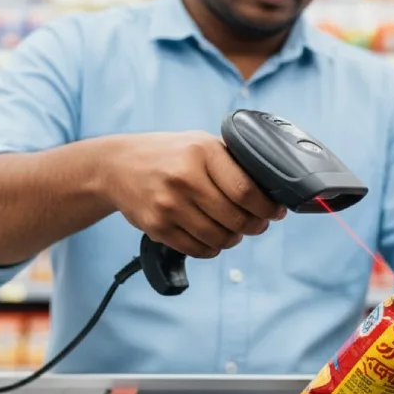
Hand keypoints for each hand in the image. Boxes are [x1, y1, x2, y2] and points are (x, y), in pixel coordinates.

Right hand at [99, 131, 286, 257]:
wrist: (118, 166)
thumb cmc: (169, 154)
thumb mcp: (200, 143)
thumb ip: (231, 161)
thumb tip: (271, 187)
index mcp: (201, 152)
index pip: (246, 190)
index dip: (267, 208)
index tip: (276, 212)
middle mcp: (184, 177)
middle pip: (236, 219)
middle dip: (255, 227)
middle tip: (258, 224)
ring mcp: (168, 204)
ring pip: (218, 238)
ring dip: (233, 239)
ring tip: (233, 231)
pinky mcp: (157, 226)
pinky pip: (197, 249)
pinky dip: (212, 248)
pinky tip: (212, 237)